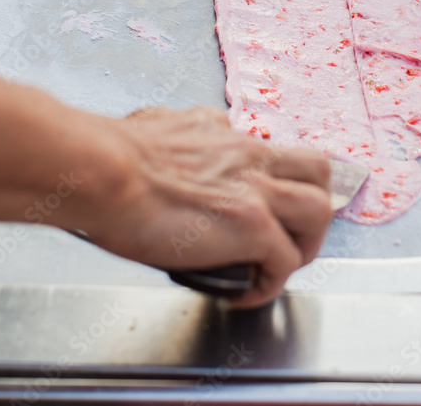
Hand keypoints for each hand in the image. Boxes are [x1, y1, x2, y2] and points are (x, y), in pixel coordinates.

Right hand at [74, 107, 332, 308]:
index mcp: (221, 132)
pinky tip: (244, 294)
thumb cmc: (106, 157)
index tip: (251, 204)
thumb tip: (164, 138)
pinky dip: (270, 284)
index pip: (266, 151)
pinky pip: (284, 261)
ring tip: (275, 268)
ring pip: (320, 210)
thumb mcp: (152, 126)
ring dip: (304, 245)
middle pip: (316, 169)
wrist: (100, 171)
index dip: (268, 181)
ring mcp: (256, 189)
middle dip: (310, 205)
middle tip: (287, 234)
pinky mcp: (252, 225)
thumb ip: (174, 132)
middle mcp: (248, 155)